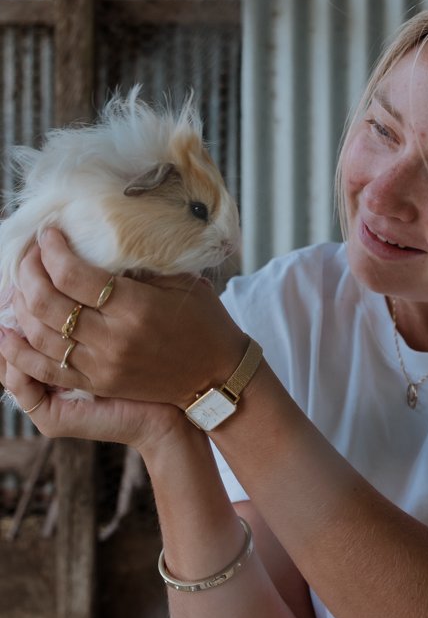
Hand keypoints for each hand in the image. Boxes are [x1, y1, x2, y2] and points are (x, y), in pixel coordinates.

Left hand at [0, 228, 247, 407]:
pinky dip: (19, 351)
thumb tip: (102, 238)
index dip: (51, 250)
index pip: (72, 274)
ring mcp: (101, 364)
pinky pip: (45, 369)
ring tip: (18, 283)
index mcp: (135, 306)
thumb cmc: (203, 321)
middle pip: (47, 302)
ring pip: (39, 335)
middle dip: (27, 271)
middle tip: (28, 254)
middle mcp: (113, 337)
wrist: (216, 375)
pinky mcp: (97, 384)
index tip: (47, 233)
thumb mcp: (179, 281)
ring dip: (19, 305)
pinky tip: (7, 331)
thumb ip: (140, 263)